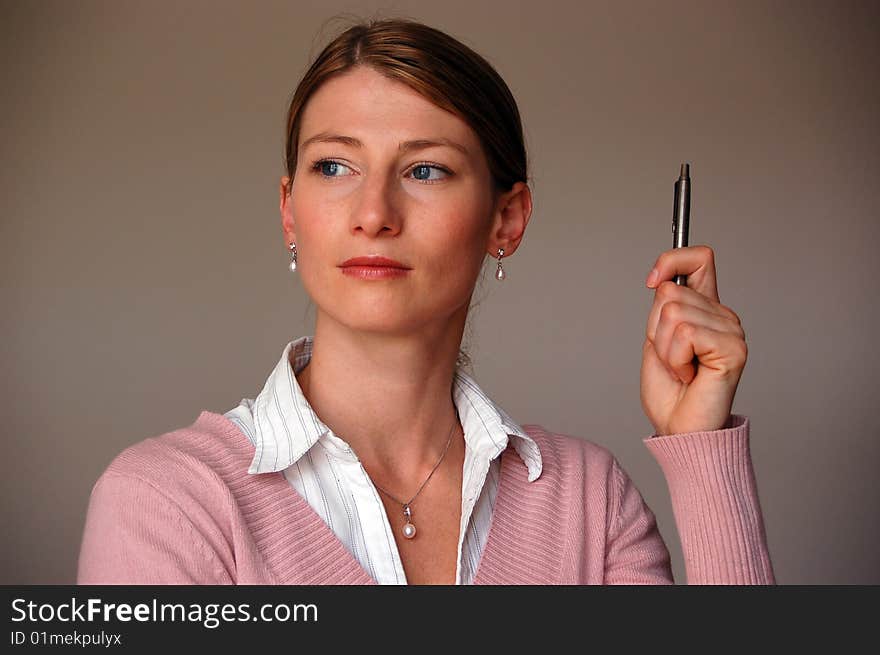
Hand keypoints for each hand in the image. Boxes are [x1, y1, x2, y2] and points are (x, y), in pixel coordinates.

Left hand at [640, 245, 746, 434]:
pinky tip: (689, 375)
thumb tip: (663, 279)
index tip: (653, 279)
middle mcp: (723, 316)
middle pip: (671, 292)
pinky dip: (675, 359)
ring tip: (681, 369)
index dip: (672, 259)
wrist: (679, 428)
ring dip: (665, 349)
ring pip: (674, 313)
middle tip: (673, 359)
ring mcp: (732, 331)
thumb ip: (663, 307)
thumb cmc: (670, 392)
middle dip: (656, 330)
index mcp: (706, 309)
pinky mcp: (733, 348)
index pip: (700, 259)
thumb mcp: (656, 339)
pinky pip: (685, 334)